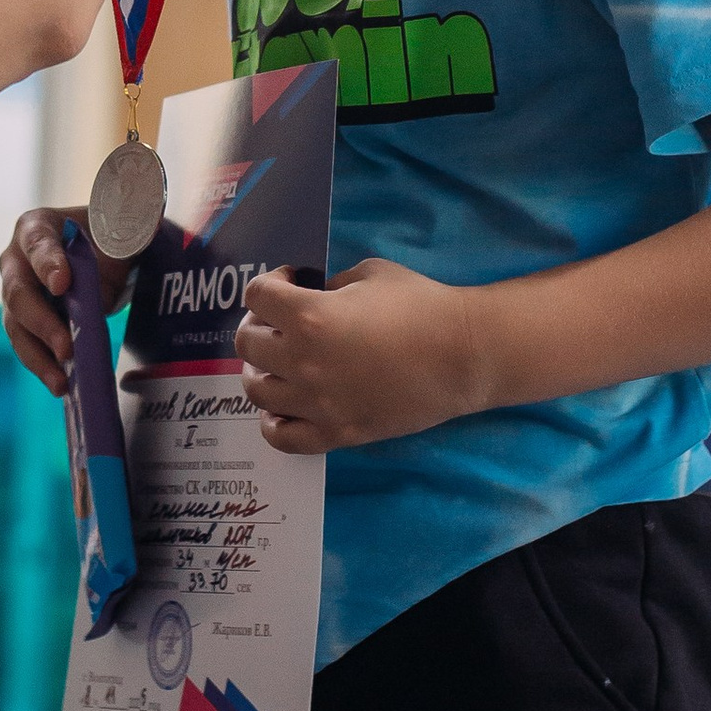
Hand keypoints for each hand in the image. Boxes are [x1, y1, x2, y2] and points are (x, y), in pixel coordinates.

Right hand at [0, 210, 125, 400]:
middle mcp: (15, 262)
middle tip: (66, 346)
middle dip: (43, 323)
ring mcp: (15, 295)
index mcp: (35, 228)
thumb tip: (143, 235)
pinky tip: (61, 385)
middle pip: (19, 293)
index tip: (62, 285)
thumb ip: (124, 234)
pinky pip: (27, 347)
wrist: (100, 254)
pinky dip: (43, 367)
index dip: (48, 265)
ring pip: (17, 327)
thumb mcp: (116, 229)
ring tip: (62, 381)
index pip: (37, 244)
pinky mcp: (23, 324)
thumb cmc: (103, 237)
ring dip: (39, 356)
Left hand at [237, 257, 482, 452]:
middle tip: (279, 321)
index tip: (291, 281)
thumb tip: (313, 297)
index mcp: (309, 316)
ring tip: (278, 361)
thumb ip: (330, 285)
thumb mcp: (369, 273)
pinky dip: (272, 421)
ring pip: (256, 390)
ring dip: (260, 369)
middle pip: (247, 344)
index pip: (257, 296)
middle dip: (259, 324)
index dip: (270, 282)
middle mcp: (303, 362)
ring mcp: (317, 404)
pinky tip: (284, 405)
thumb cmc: (421, 305)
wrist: (462, 355)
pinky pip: (281, 437)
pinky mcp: (336, 434)